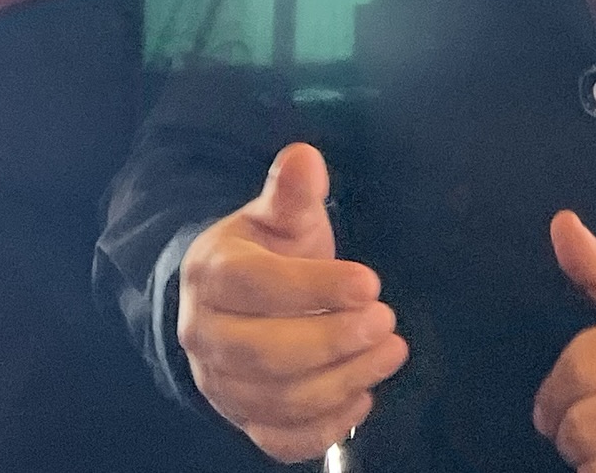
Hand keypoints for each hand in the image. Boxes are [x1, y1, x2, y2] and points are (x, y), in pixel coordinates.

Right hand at [177, 143, 407, 461]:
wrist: (232, 299)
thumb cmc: (267, 252)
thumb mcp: (278, 215)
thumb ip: (292, 192)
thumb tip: (305, 157)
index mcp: (211, 274)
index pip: (258, 286)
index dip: (316, 287)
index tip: (371, 282)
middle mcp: (204, 334)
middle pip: (266, 353)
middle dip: (334, 341)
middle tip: (388, 320)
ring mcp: (220, 384)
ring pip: (278, 399)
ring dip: (343, 380)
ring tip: (390, 351)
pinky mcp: (242, 419)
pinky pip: (278, 440)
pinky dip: (324, 428)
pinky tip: (362, 398)